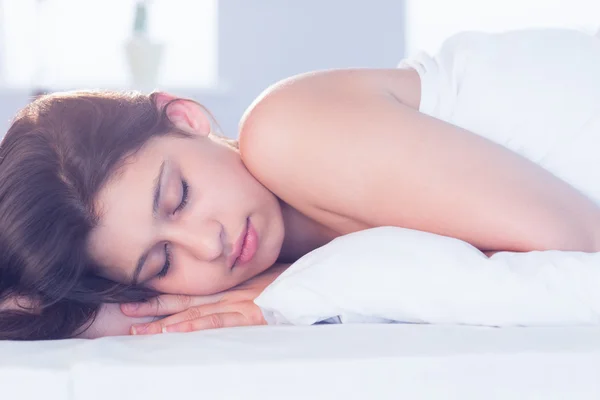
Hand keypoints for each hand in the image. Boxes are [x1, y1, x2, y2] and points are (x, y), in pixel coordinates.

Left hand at [121, 264, 288, 334]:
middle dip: (154, 310)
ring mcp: (238, 305)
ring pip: (195, 314)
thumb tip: (230, 294)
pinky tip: (176, 332)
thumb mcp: (265, 282)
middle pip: (184, 303)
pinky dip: (196, 327)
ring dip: (165, 323)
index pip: (190, 293)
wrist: (312, 282)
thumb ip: (244, 289)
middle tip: (125, 317)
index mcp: (229, 287)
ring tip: (139, 331)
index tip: (137, 301)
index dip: (163, 297)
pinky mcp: (251, 315)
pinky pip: (219, 321)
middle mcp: (228, 294)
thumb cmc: (291, 282)